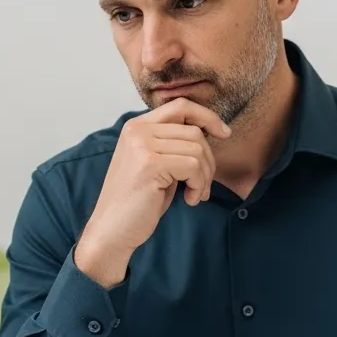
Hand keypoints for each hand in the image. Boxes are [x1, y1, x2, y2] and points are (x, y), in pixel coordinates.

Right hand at [75, 98, 230, 286]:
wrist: (112, 231)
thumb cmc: (138, 202)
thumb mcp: (157, 165)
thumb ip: (174, 144)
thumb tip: (211, 131)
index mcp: (137, 126)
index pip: (181, 106)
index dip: (207, 116)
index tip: (224, 133)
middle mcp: (137, 130)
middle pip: (194, 131)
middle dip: (208, 161)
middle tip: (201, 186)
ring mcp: (142, 145)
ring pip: (197, 150)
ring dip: (204, 176)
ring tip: (195, 194)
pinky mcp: (150, 163)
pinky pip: (193, 166)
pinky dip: (198, 185)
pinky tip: (189, 200)